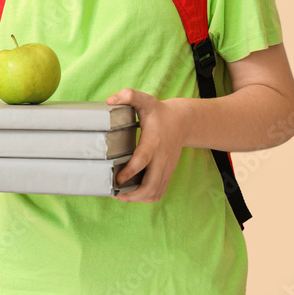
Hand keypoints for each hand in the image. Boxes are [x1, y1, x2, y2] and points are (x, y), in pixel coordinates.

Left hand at [105, 88, 187, 203]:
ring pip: (155, 192)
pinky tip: (132, 193)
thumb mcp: (144, 100)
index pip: (142, 160)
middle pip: (151, 185)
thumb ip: (129, 96)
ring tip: (120, 195)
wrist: (184, 121)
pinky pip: (159, 191)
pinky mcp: (167, 173)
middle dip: (132, 194)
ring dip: (138, 198)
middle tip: (114, 192)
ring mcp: (166, 168)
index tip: (117, 179)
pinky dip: (146, 197)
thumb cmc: (159, 112)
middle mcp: (161, 158)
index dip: (130, 172)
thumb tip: (110, 100)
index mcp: (153, 142)